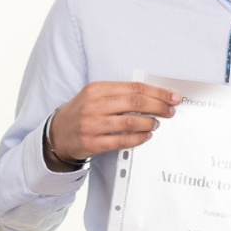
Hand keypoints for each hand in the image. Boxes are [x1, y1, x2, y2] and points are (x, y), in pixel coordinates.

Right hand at [47, 81, 182, 167]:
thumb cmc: (82, 112)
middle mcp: (94, 105)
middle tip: (170, 111)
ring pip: (131, 122)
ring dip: (150, 123)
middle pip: (135, 103)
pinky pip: (123, 141)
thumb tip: (154, 96)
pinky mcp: (93, 143)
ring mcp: (92, 125)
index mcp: (96, 89)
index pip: (134, 88)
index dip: (157, 92)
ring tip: (156, 123)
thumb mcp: (96, 96)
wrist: (57, 134)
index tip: (172, 97)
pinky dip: (139, 138)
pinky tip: (146, 135)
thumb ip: (120, 94)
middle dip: (159, 106)